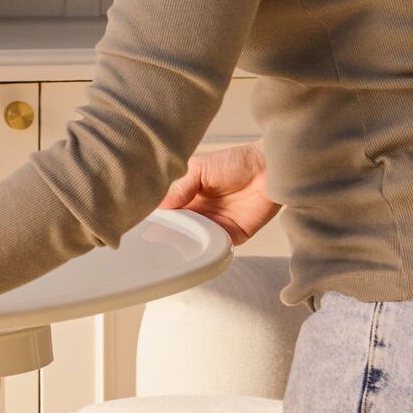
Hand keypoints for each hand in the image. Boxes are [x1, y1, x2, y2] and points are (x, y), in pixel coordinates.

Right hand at [159, 141, 280, 245]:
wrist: (269, 167)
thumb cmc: (236, 162)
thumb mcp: (199, 168)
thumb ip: (179, 187)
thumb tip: (159, 205)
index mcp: (185, 199)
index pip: (165, 215)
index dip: (154, 221)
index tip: (143, 225)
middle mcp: (197, 216)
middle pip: (176, 232)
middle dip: (165, 236)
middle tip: (151, 240)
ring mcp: (212, 228)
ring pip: (192, 243)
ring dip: (183, 245)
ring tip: (168, 246)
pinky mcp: (230, 237)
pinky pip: (213, 249)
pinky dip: (204, 250)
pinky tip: (194, 247)